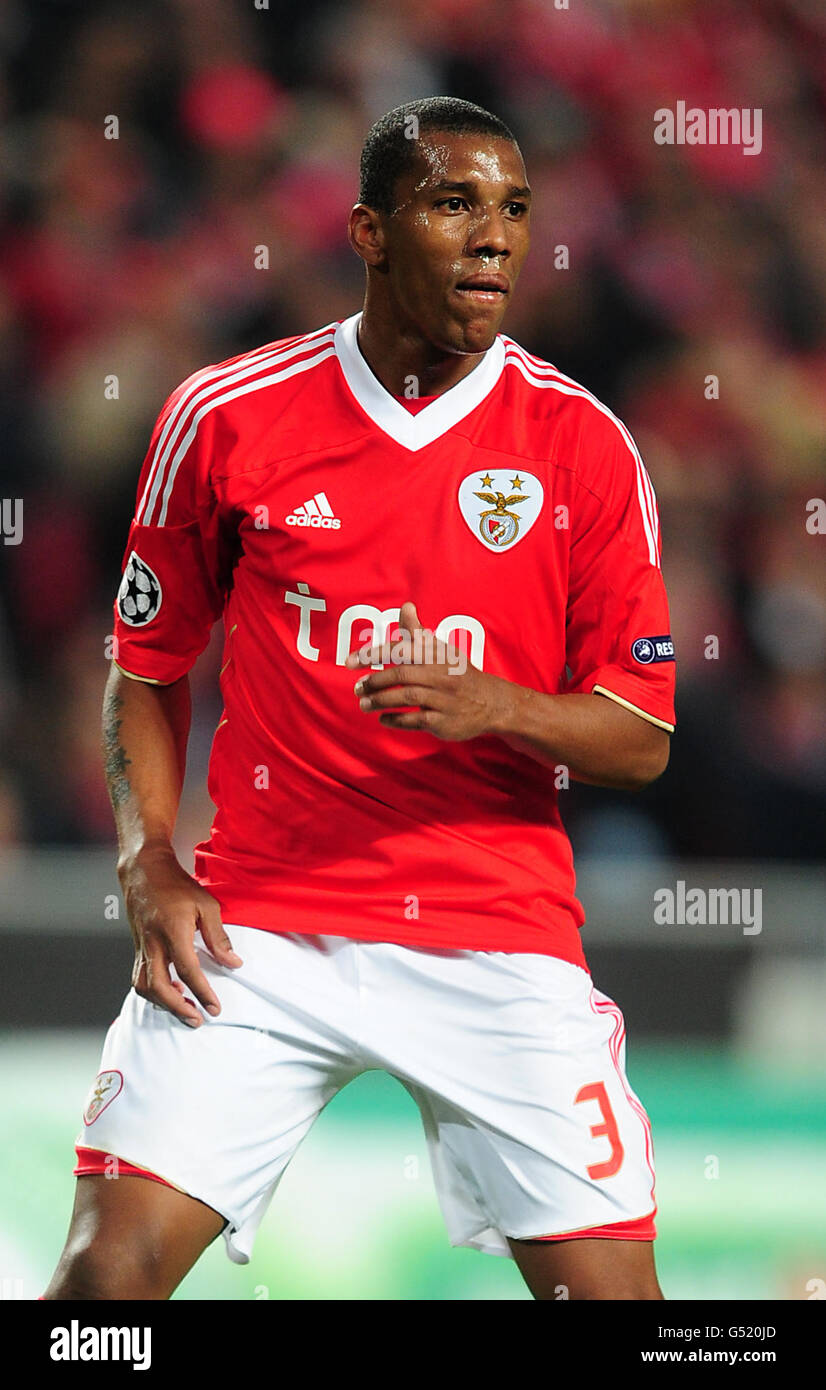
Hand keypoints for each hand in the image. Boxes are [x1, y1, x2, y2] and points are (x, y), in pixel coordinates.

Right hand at [118, 844, 242, 1026]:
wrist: (144, 871)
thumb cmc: (176, 885)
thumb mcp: (206, 904)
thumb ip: (219, 936)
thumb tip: (233, 962)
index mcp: (173, 931)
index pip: (187, 970)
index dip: (202, 992)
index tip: (215, 1008)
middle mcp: (153, 942)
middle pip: (159, 986)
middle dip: (178, 1008)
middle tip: (197, 1020)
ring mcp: (142, 947)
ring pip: (144, 986)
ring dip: (162, 1003)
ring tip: (184, 1007)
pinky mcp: (137, 948)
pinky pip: (140, 977)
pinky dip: (153, 991)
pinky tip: (171, 991)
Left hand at [345, 599, 516, 740]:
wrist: (492, 702)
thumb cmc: (459, 673)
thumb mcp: (441, 650)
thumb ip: (417, 632)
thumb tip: (405, 606)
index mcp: (436, 655)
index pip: (401, 649)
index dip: (373, 654)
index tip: (349, 662)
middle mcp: (441, 674)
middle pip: (402, 674)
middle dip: (375, 681)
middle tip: (357, 688)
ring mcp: (444, 699)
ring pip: (407, 697)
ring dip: (381, 701)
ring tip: (364, 704)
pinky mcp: (444, 721)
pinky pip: (415, 720)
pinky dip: (396, 720)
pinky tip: (383, 718)